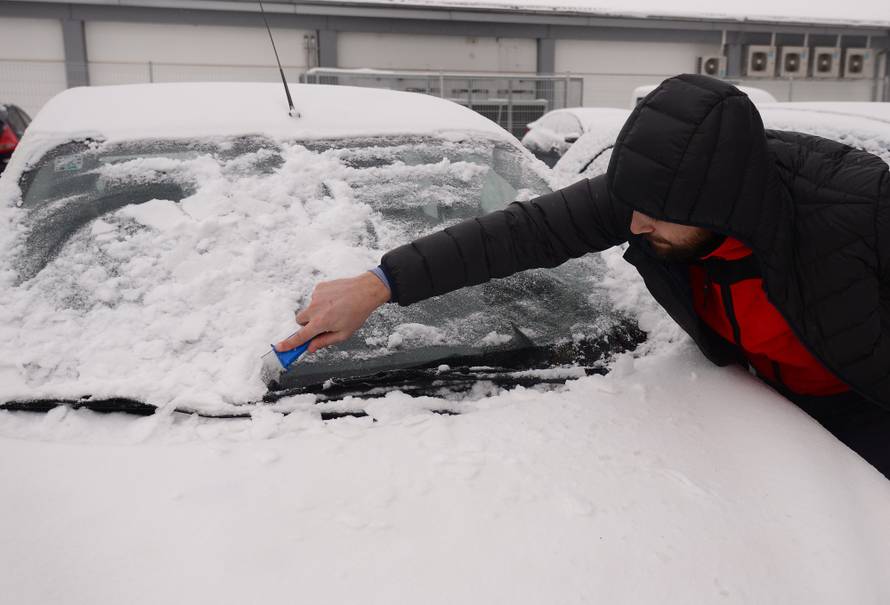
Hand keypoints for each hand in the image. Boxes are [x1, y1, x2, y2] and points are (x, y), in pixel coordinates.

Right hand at [275, 272, 390, 353]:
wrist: (365, 291)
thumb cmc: (357, 313)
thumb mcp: (343, 334)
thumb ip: (324, 342)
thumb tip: (310, 348)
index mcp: (320, 323)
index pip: (300, 336)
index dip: (288, 344)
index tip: (279, 348)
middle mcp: (315, 309)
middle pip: (300, 321)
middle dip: (307, 325)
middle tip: (322, 325)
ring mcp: (315, 296)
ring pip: (309, 309)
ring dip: (316, 312)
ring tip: (334, 310)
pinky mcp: (319, 287)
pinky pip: (315, 298)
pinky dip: (322, 301)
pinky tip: (335, 301)